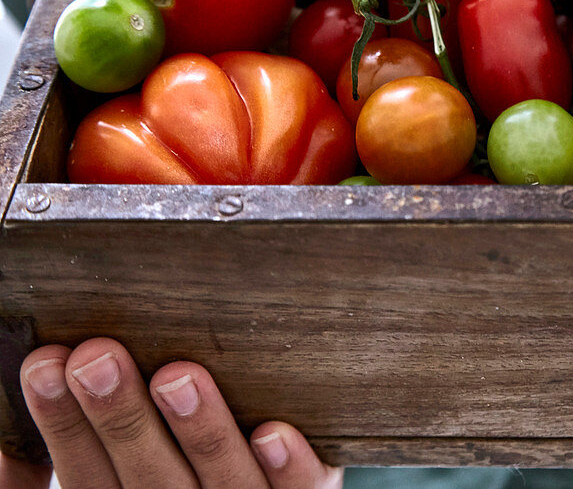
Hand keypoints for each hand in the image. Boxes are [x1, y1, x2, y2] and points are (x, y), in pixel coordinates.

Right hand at [11, 337, 342, 487]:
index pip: (86, 475)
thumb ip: (76, 455)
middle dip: (121, 417)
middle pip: (149, 477)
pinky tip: (274, 433)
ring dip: (200, 430)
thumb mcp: (110, 478)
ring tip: (179, 376)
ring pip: (221, 482)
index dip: (63, 424)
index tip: (47, 362)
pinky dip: (288, 467)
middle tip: (98, 355)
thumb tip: (25, 404)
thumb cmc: (166, 475)